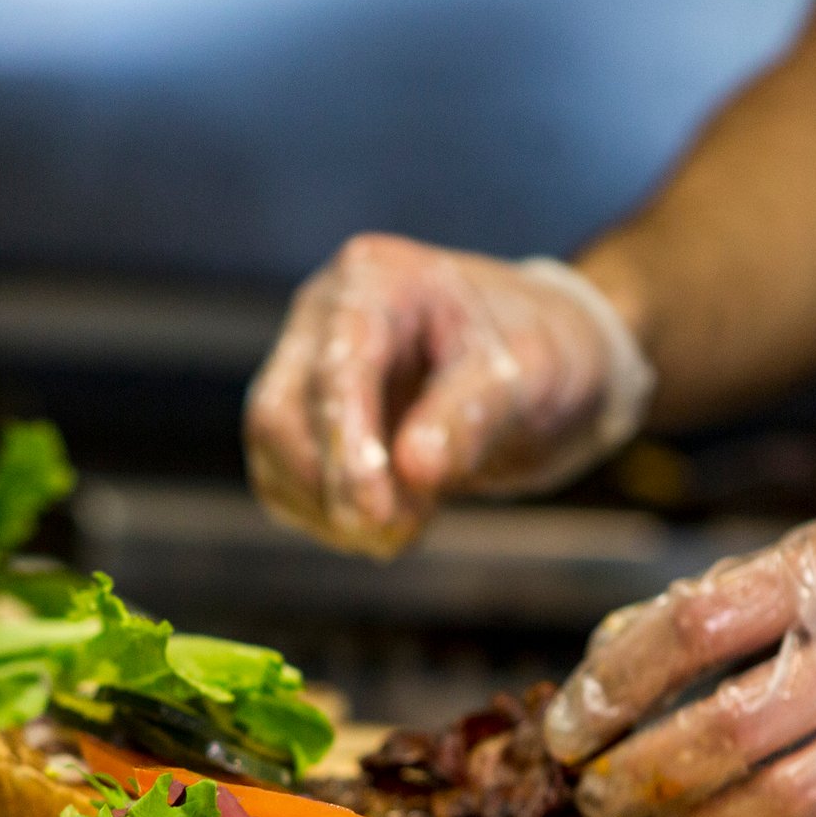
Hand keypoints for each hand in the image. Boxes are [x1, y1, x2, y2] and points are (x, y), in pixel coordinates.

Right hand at [243, 233, 654, 557]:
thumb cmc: (540, 356)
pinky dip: (330, 519)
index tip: (372, 514)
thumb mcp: (529, 376)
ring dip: (330, 512)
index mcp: (375, 281)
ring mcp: (305, 369)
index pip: (337, 368)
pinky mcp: (305, 423)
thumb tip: (413, 468)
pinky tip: (393, 523)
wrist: (541, 371)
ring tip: (411, 527)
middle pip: (280, 414)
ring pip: (273, 455)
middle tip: (401, 535)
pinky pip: (286, 484)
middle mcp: (323, 316)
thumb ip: (472, 416)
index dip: (345, 448)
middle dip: (333, 487)